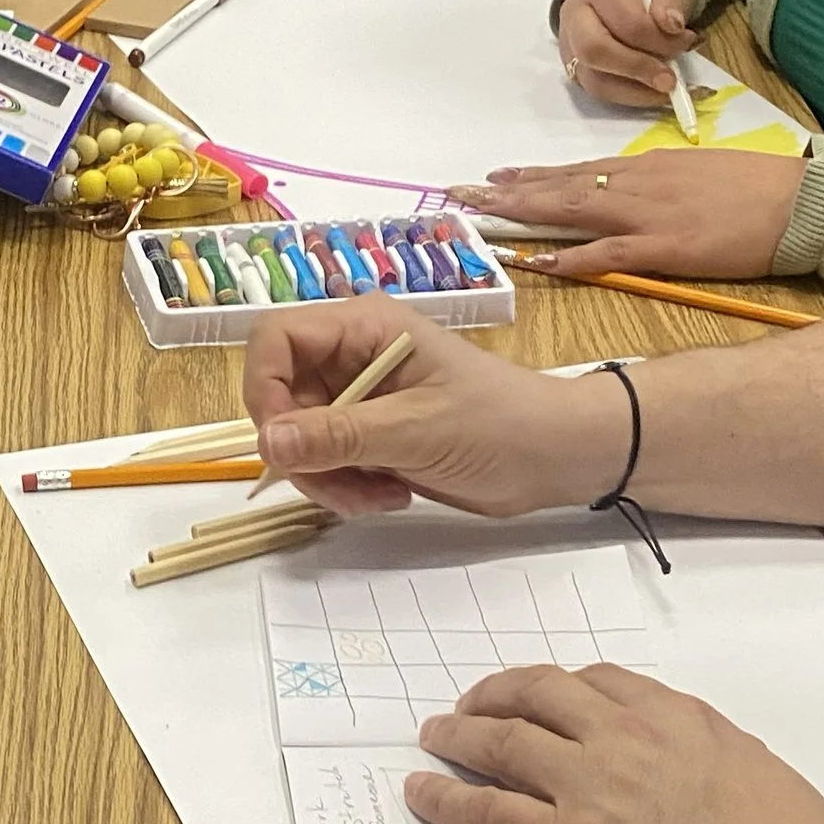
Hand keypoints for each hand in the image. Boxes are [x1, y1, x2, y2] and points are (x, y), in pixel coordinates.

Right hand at [243, 294, 629, 519]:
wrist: (558, 457)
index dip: (264, 388)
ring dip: (326, 478)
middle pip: (280, 397)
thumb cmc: (501, 424)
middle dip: (301, 451)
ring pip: (297, 439)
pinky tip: (389, 495)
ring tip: (378, 496)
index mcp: (363, 327)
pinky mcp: (369, 437)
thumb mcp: (418, 430)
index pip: (275, 339)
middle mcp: (352, 357)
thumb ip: (339, 436)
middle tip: (341, 485)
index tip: (281, 443)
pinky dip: (344, 488)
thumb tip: (267, 443)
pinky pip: (325, 463)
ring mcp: (359, 399)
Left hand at [407, 667, 823, 823]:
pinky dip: (445, 799)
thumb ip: (715, 763)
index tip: (543, 698)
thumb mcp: (764, 783)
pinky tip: (422, 794)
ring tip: (436, 738)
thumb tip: (693, 773)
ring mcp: (593, 787)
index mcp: (685, 722)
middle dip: (499, 695)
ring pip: (503, 742)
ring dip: (460, 735)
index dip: (561, 690)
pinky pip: (486, 812)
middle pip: (541, 696)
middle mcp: (631, 739)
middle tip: (474, 706)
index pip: (603, 685)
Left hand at [451, 146, 808, 282]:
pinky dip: (571, 258)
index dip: (532, 176)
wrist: (802, 200)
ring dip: (522, 213)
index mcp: (647, 167)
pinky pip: (607, 253)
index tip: (495, 176)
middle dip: (507, 191)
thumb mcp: (699, 174)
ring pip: (571, 210)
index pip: (576, 170)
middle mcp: (637, 183)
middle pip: (559, 186)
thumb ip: (659, 183)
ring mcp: (648, 214)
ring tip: (480, 214)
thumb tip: (627, 190)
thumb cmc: (758, 188)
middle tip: (460, 193)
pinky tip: (539, 261)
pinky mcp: (666, 247)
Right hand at [554, 0, 700, 107]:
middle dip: (638, 69)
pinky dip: (628, 97)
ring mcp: (569, 43)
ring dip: (635, 90)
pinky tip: (650, 92)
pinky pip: (596, 90)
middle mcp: (575, 13)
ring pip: (593, 78)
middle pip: (594, 50)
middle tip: (670, 80)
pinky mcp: (574, 66)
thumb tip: (672, 26)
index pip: (627, 21)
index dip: (660, 40)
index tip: (687, 42)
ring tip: (664, 89)